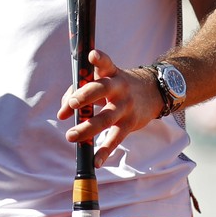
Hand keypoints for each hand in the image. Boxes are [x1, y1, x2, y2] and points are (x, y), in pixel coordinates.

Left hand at [57, 50, 165, 167]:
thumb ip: (78, 92)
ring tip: (71, 136)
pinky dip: (105, 151)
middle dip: (85, 96)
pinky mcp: (130, 123)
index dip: (99, 59)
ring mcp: (125, 106)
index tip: (92, 55)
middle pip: (101, 90)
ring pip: (106, 118)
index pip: (105, 63)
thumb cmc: (118, 86)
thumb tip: (62, 114)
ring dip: (87, 128)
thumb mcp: (103, 81)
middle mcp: (119, 87)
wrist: (153, 92)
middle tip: (72, 104)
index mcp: (111, 73)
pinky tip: (95, 161)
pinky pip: (115, 138)